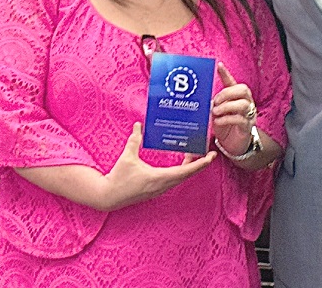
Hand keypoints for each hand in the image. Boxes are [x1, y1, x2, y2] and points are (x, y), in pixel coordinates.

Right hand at [100, 123, 215, 210]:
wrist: (110, 195)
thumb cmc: (119, 178)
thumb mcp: (127, 157)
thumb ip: (134, 140)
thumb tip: (139, 125)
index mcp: (160, 177)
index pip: (186, 171)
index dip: (200, 164)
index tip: (211, 157)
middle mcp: (163, 185)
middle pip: (187, 174)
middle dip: (199, 163)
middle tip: (207, 152)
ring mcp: (160, 188)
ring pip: (181, 177)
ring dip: (189, 167)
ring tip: (194, 154)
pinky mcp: (156, 189)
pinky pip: (174, 179)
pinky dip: (181, 171)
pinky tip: (180, 163)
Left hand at [211, 62, 255, 156]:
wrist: (232, 146)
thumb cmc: (224, 127)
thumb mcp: (216, 113)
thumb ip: (212, 105)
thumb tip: (202, 100)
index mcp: (237, 97)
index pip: (232, 82)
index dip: (226, 74)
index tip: (218, 65)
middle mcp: (246, 104)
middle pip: (243, 90)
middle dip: (228, 93)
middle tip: (216, 101)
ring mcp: (248, 115)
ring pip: (243, 104)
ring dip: (227, 106)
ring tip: (216, 112)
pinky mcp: (247, 128)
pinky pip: (241, 120)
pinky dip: (227, 119)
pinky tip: (218, 121)